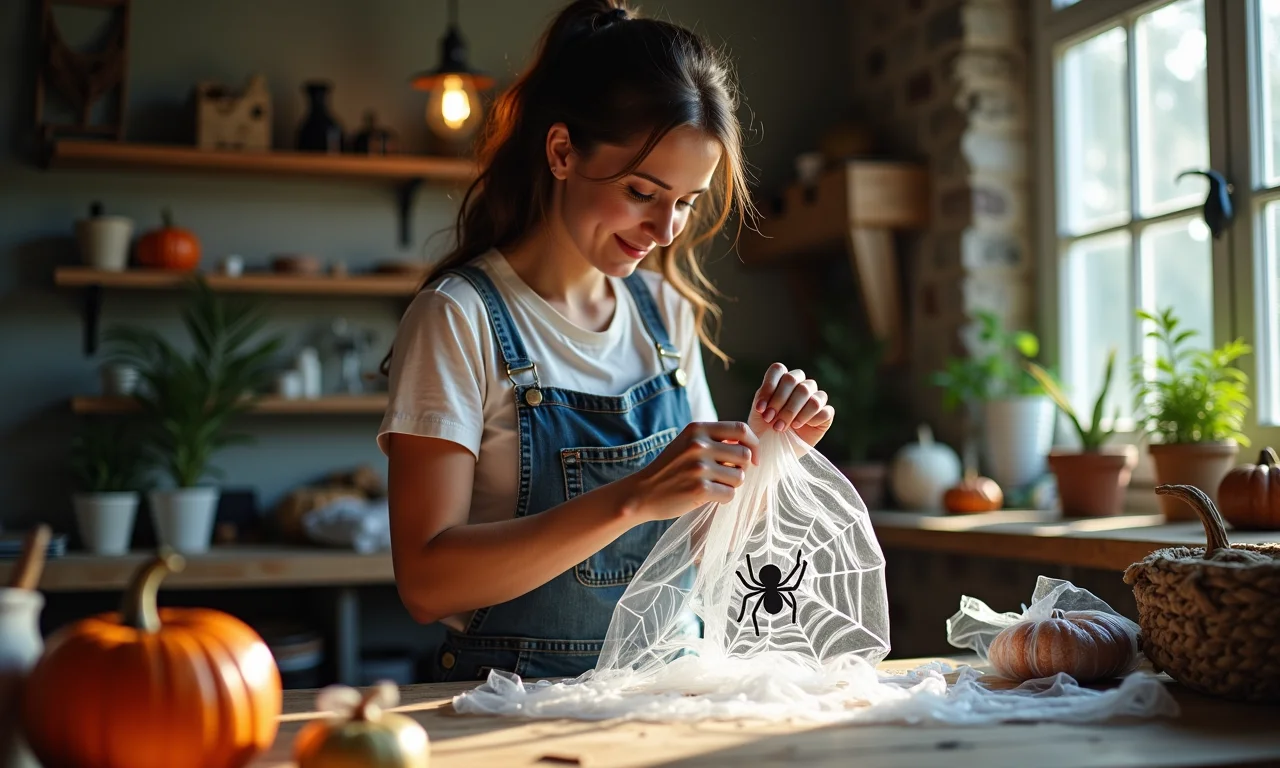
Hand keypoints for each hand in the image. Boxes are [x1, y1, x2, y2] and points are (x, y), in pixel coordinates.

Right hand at [623, 421, 759, 521]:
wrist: (641, 493)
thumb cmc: (669, 469)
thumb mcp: (687, 443)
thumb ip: (714, 439)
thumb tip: (750, 446)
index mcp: (697, 429)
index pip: (741, 430)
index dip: (753, 444)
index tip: (754, 458)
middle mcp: (699, 445)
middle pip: (744, 455)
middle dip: (741, 468)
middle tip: (726, 476)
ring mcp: (699, 467)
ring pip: (739, 477)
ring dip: (731, 484)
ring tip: (713, 485)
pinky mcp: (700, 489)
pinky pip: (730, 494)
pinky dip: (723, 498)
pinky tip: (707, 496)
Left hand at [748, 363, 834, 447]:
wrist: (774, 450)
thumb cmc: (764, 430)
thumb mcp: (757, 414)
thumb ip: (762, 398)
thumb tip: (769, 392)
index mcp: (782, 380)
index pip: (778, 369)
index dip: (769, 386)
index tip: (760, 408)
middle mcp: (800, 385)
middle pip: (793, 379)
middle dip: (779, 400)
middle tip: (770, 419)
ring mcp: (815, 398)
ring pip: (808, 393)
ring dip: (792, 411)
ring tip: (781, 426)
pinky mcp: (826, 414)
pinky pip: (823, 410)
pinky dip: (809, 419)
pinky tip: (797, 427)